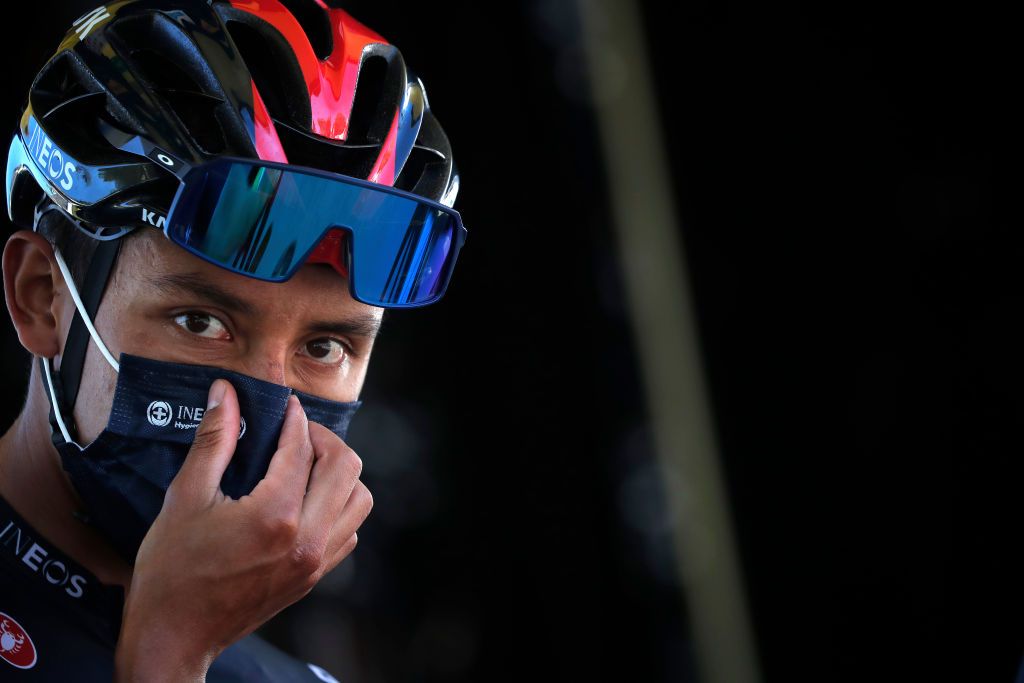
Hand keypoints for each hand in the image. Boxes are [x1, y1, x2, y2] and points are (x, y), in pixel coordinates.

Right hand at [114, 379, 371, 681]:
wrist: (173, 635)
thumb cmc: (171, 570)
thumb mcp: (185, 497)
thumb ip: (215, 441)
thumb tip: (226, 394)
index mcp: (276, 515)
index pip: (302, 449)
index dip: (294, 419)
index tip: (284, 406)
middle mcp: (307, 539)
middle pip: (345, 467)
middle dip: (323, 439)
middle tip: (296, 432)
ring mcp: (316, 562)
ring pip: (357, 500)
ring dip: (338, 474)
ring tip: (305, 465)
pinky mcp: (314, 578)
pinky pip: (348, 530)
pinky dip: (338, 507)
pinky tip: (306, 500)